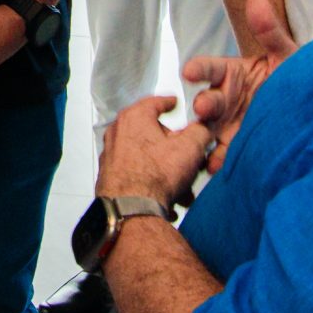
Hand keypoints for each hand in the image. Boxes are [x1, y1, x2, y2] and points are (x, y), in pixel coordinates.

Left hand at [97, 94, 215, 206]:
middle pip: (152, 134)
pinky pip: (137, 175)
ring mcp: (111, 156)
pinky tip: (167, 199)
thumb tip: (202, 130)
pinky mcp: (110, 177)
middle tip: (186, 157)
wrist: (131, 210)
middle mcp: (118, 133)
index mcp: (134, 118)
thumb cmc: (154, 176)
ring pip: (147, 158)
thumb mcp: (190, 148)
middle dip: (173, 149)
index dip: (168, 103)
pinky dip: (152, 183)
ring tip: (182, 188)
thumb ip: (200, 132)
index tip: (173, 103)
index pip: (154, 102)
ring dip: (166, 171)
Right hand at [179, 0, 295, 173]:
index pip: (209, 69)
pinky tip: (218, 168)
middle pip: (208, 101)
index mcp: (230, 73)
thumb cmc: (293, 77)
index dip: (198, 69)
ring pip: (209, 131)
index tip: (188, 71)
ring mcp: (227, 125)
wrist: (310, 110)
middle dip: (204, 105)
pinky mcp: (235, 147)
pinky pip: (222, 155)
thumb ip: (269, 30)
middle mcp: (224, 99)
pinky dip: (218, 162)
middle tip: (204, 108)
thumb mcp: (285, 54)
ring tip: (207, 149)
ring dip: (205, 138)